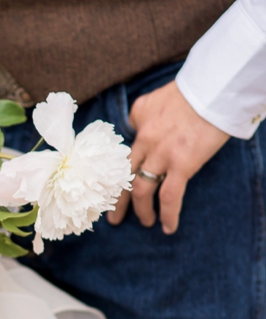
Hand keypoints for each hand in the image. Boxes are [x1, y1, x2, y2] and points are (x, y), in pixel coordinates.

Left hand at [107, 80, 228, 233]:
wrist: (210, 90)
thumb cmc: (186, 93)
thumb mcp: (151, 101)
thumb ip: (139, 116)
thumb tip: (134, 128)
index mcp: (137, 128)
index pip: (118, 158)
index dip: (112, 178)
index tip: (108, 191)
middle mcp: (144, 143)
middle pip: (123, 178)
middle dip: (117, 201)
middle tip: (114, 219)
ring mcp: (161, 155)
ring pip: (142, 190)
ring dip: (142, 210)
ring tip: (145, 222)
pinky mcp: (182, 164)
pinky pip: (170, 196)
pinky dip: (168, 214)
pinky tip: (168, 227)